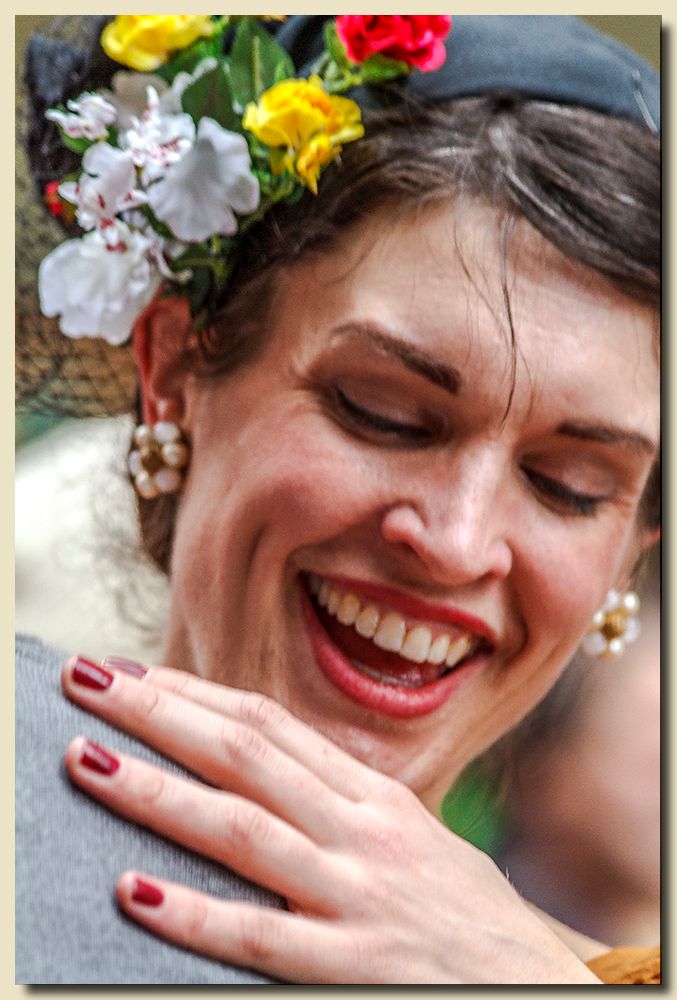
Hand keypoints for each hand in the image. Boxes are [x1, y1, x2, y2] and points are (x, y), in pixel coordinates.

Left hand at [61, 656, 599, 983]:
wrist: (541, 988)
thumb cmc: (467, 913)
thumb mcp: (412, 837)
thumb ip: (342, 805)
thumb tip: (265, 774)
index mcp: (373, 795)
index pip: (269, 724)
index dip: (195, 693)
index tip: (132, 673)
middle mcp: (362, 830)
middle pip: (245, 755)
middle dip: (158, 713)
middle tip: (85, 680)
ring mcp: (357, 895)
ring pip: (242, 829)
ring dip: (157, 793)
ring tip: (86, 761)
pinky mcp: (354, 967)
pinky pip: (260, 935)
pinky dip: (194, 913)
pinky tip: (133, 892)